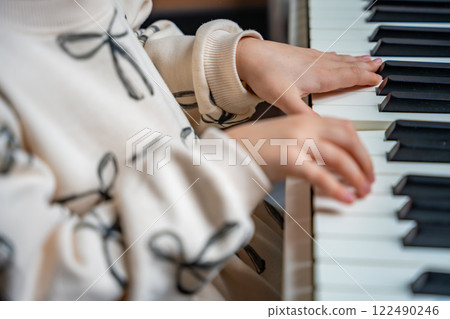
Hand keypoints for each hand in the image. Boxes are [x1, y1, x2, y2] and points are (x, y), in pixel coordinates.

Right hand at [225, 115, 374, 202]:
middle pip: (347, 139)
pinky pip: (320, 175)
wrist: (228, 152)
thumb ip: (307, 143)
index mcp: (304, 119)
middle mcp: (304, 127)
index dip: (359, 145)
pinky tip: (345, 198)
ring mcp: (297, 141)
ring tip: (362, 192)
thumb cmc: (252, 148)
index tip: (365, 161)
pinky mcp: (289, 159)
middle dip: (364, 160)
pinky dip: (336, 188)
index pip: (343, 127)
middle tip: (370, 179)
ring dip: (355, 176)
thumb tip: (327, 162)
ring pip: (338, 157)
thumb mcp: (284, 138)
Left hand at [236, 38, 382, 114]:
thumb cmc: (265, 75)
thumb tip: (319, 128)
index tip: (379, 79)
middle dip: (365, 67)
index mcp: (318, 77)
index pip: (348, 77)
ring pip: (339, 59)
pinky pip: (327, 55)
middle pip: (348, 66)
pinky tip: (336, 56)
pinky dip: (338, 56)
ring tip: (368, 58)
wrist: (248, 56)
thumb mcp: (284, 100)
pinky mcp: (301, 55)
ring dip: (355, 60)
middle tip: (381, 65)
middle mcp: (318, 65)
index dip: (364, 79)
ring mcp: (310, 58)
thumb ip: (302, 114)